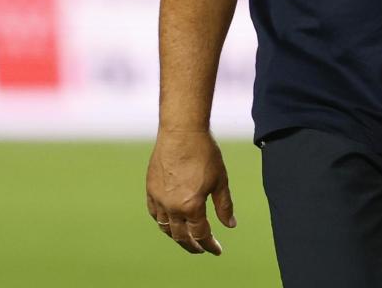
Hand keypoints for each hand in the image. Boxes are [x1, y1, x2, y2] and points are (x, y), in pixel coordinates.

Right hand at [146, 127, 237, 255]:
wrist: (181, 131)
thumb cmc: (204, 153)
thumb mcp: (220, 180)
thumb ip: (224, 206)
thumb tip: (230, 225)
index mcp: (191, 206)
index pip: (201, 235)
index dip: (210, 245)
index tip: (217, 250)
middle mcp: (172, 206)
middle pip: (181, 236)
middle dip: (193, 246)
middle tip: (201, 249)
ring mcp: (159, 198)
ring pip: (165, 227)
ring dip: (176, 236)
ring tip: (186, 238)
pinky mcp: (150, 188)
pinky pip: (154, 213)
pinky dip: (162, 221)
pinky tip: (169, 221)